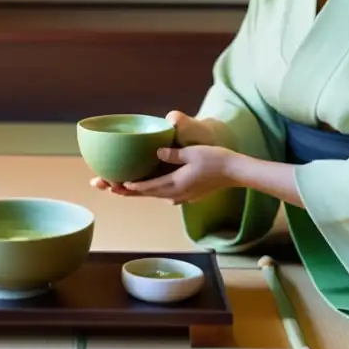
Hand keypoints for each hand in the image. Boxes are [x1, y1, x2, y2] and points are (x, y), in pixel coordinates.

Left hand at [121, 144, 235, 203]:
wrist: (234, 172)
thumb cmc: (215, 159)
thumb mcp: (192, 153)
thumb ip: (172, 154)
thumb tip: (156, 153)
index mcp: (176, 183)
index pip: (149, 187)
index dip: (133, 187)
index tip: (118, 185)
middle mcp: (178, 192)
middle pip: (150, 194)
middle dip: (132, 192)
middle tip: (114, 190)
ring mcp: (185, 195)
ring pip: (159, 195)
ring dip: (144, 193)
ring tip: (128, 190)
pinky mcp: (190, 194)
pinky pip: (169, 195)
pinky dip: (158, 192)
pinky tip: (156, 190)